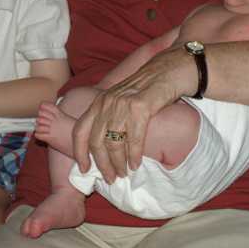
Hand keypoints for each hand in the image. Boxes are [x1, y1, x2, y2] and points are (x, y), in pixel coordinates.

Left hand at [72, 46, 189, 182]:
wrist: (169, 69)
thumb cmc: (147, 87)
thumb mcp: (120, 98)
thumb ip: (110, 115)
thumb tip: (104, 146)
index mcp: (99, 101)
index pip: (80, 130)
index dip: (79, 152)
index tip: (83, 169)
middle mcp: (107, 102)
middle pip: (96, 142)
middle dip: (102, 164)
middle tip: (110, 178)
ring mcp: (123, 105)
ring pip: (114, 143)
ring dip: (118, 163)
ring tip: (124, 173)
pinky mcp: (141, 107)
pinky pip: (134, 139)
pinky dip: (134, 155)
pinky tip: (136, 163)